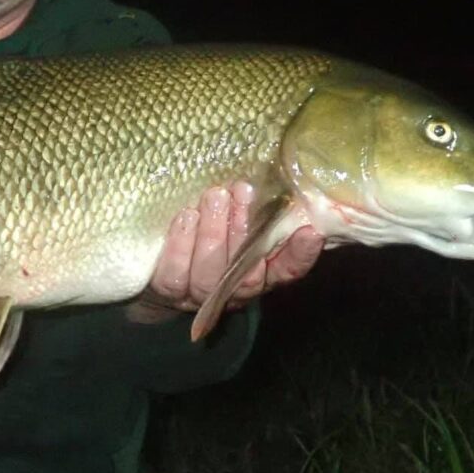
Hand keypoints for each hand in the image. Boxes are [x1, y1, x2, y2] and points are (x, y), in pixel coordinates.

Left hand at [128, 182, 323, 322]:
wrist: (162, 268)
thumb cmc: (209, 233)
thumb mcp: (237, 221)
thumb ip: (258, 211)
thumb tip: (277, 178)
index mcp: (260, 274)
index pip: (288, 271)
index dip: (300, 255)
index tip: (311, 231)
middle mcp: (233, 292)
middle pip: (246, 274)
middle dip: (245, 230)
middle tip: (243, 191)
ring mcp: (199, 295)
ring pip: (209, 275)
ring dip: (214, 233)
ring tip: (214, 196)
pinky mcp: (167, 291)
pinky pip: (174, 275)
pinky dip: (180, 244)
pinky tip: (186, 217)